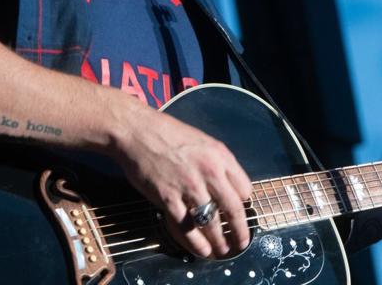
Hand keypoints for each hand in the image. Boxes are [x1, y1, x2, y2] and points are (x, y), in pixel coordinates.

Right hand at [112, 108, 252, 258]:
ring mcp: (189, 186)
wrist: (137, 132)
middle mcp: (209, 171)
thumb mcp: (203, 142)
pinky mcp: (168, 198)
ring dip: (219, 241)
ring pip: (211, 222)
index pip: (244, 188)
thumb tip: (226, 185)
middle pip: (233, 209)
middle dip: (240, 231)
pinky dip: (196, 242)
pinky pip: (187, 227)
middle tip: (241, 243)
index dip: (243, 204)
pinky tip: (202, 250)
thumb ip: (216, 163)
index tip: (240, 213)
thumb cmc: (168, 134)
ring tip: (222, 250)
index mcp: (220, 155)